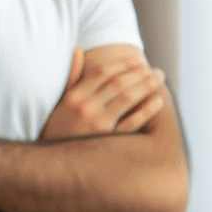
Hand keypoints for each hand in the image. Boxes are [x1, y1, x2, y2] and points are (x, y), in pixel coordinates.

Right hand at [41, 47, 165, 140]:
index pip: (102, 73)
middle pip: (118, 83)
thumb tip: (77, 50)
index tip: (137, 61)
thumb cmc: (58, 128)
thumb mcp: (60, 101)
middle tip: (155, 70)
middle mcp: (85, 108)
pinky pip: (131, 122)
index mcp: (73, 97)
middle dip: (140, 73)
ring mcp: (96, 125)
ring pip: (127, 98)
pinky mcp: (107, 140)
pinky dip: (146, 110)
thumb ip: (71, 75)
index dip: (122, 64)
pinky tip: (157, 102)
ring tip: (159, 79)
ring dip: (146, 86)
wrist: (53, 161)